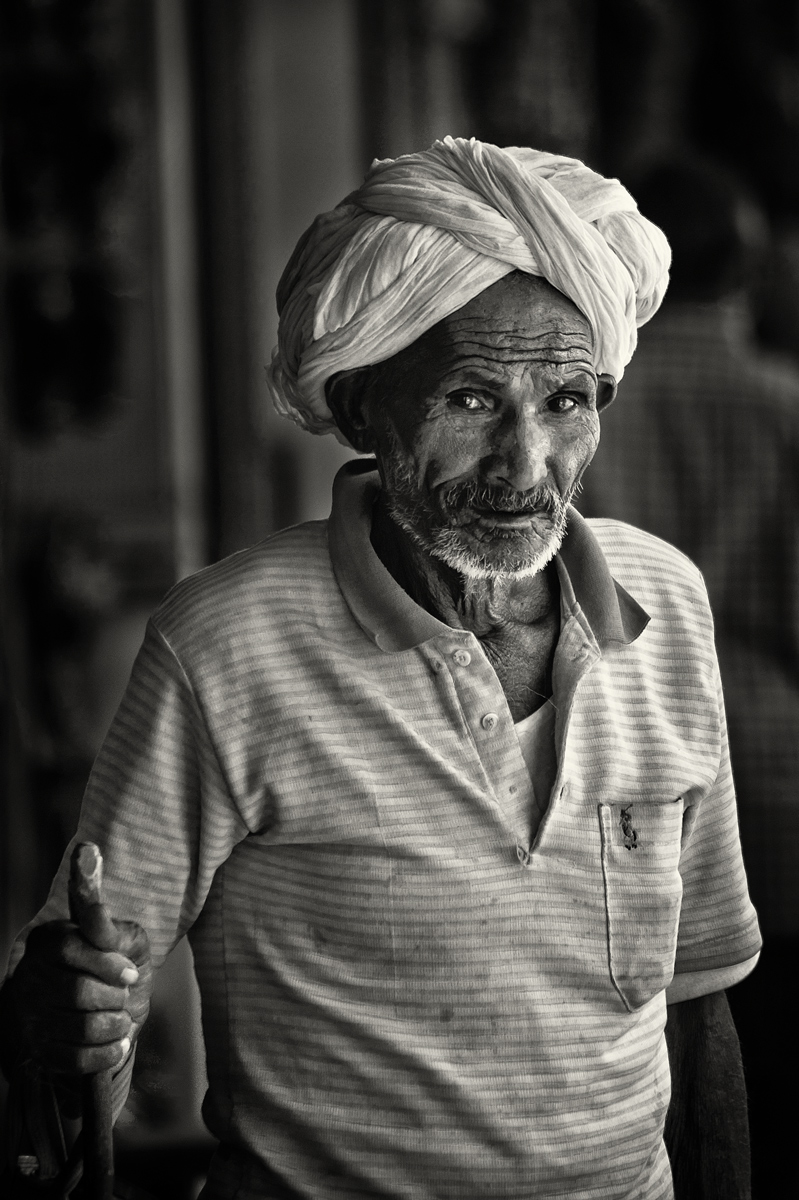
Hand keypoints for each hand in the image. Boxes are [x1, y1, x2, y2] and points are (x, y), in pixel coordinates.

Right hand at [9, 907, 151, 1075]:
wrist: (106, 1004)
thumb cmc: (117, 965)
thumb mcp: (123, 939)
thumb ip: (110, 929)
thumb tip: (96, 911)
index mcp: (48, 942)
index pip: (69, 949)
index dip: (106, 963)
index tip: (131, 973)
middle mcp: (30, 978)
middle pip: (77, 992)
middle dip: (115, 997)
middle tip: (125, 996)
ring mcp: (31, 1017)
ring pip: (79, 1028)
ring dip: (114, 1025)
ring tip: (123, 1018)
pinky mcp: (40, 1050)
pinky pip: (75, 1060)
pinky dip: (105, 1054)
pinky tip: (118, 1042)